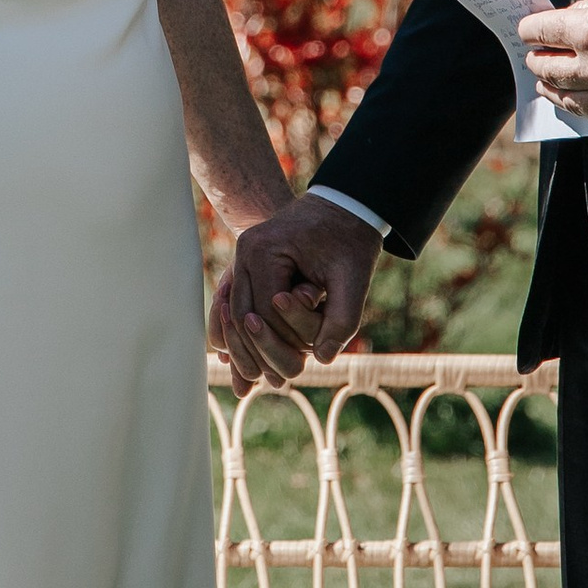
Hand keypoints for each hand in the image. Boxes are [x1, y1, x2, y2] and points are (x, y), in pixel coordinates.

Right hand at [214, 194, 380, 389]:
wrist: (342, 205)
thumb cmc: (348, 239)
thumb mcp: (354, 277)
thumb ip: (343, 319)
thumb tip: (322, 359)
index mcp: (265, 250)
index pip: (266, 312)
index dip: (285, 340)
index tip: (305, 358)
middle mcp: (245, 252)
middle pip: (242, 316)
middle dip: (259, 351)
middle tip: (274, 382)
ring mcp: (241, 257)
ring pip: (233, 314)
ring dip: (244, 347)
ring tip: (253, 379)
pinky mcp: (245, 265)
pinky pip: (235, 304)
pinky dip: (238, 332)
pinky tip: (238, 359)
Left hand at [519, 0, 587, 130]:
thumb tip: (566, 20)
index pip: (540, 32)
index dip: (530, 30)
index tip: (527, 31)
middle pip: (548, 70)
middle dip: (536, 61)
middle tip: (534, 59)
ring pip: (568, 101)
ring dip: (553, 91)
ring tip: (548, 86)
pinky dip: (586, 115)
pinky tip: (581, 107)